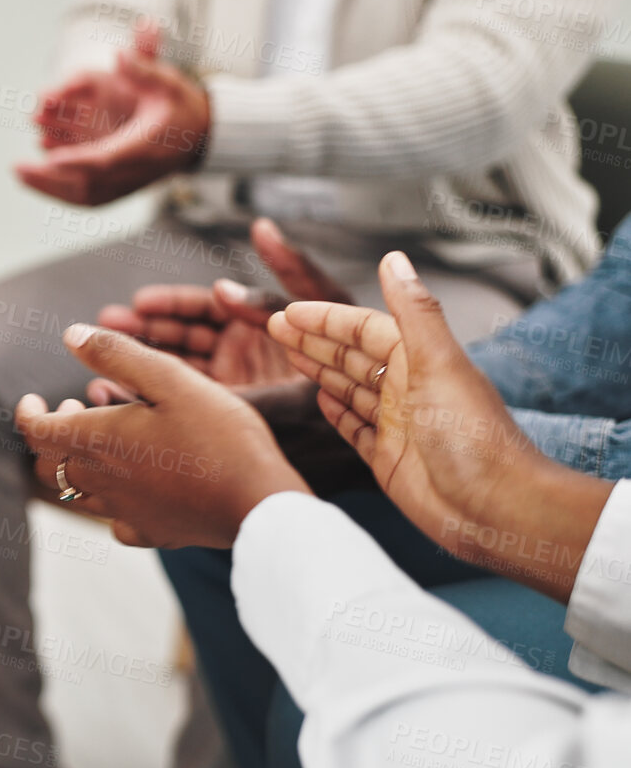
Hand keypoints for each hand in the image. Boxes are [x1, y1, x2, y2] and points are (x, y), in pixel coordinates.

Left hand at [15, 43, 210, 206]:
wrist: (203, 137)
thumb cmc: (183, 106)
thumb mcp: (168, 82)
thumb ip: (144, 69)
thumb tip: (119, 55)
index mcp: (143, 146)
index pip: (106, 159)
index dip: (78, 160)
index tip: (50, 158)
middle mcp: (134, 171)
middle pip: (88, 183)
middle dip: (50, 179)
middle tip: (16, 167)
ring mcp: (129, 185)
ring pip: (84, 196)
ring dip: (50, 188)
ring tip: (20, 173)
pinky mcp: (123, 190)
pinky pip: (88, 199)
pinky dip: (61, 193)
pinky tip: (39, 181)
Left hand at [16, 325, 308, 548]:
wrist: (258, 504)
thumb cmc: (219, 436)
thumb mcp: (170, 379)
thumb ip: (117, 355)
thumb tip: (71, 335)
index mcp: (96, 441)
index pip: (34, 430)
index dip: (27, 412)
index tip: (33, 399)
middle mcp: (99, 481)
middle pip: (48, 463)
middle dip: (54, 433)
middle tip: (77, 410)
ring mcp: (122, 511)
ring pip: (77, 492)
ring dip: (79, 462)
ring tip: (108, 438)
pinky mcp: (150, 532)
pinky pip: (114, 519)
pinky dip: (112, 498)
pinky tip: (136, 485)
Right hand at [93, 219, 351, 394]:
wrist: (372, 421)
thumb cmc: (357, 361)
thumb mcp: (327, 305)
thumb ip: (293, 267)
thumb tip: (260, 229)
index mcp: (255, 322)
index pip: (203, 308)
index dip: (171, 304)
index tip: (141, 302)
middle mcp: (239, 352)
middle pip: (179, 337)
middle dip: (143, 331)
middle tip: (107, 327)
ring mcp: (231, 384)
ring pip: (173, 369)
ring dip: (138, 364)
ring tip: (100, 367)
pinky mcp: (226, 414)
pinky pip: (181, 403)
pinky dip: (150, 399)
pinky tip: (121, 398)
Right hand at [268, 252, 610, 597]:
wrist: (493, 507)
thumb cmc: (475, 438)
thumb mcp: (439, 362)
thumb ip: (414, 310)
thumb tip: (395, 260)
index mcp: (419, 360)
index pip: (363, 328)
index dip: (325, 318)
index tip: (288, 311)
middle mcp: (407, 388)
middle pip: (351, 355)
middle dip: (312, 339)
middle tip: (273, 327)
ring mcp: (396, 423)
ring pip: (348, 387)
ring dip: (318, 369)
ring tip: (286, 355)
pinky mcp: (388, 457)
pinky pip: (354, 428)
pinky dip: (335, 412)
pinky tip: (320, 399)